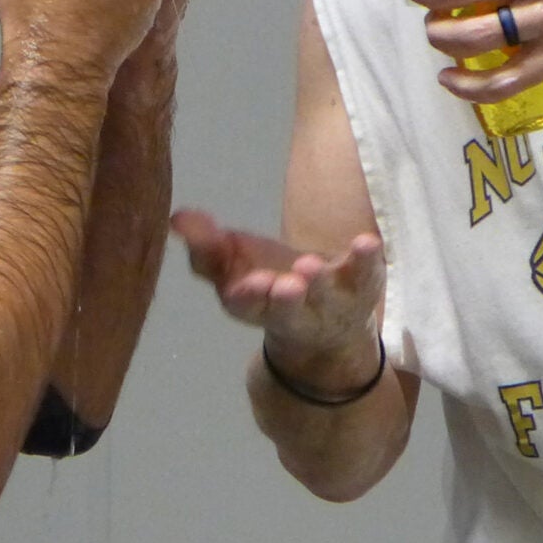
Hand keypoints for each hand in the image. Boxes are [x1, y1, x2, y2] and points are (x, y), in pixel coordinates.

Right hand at [170, 209, 382, 363]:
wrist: (328, 324)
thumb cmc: (268, 284)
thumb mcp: (231, 265)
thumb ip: (205, 245)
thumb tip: (176, 217)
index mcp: (254, 306)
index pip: (245, 304)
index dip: (246, 295)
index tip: (245, 284)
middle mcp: (294, 309)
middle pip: (286, 310)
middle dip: (284, 299)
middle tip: (283, 286)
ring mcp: (330, 299)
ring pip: (325, 294)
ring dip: (318, 281)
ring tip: (311, 265)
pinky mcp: (361, 283)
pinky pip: (367, 271)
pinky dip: (366, 259)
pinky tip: (367, 242)